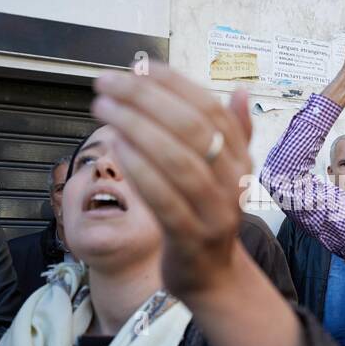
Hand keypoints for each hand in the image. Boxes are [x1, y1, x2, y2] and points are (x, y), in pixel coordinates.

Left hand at [91, 62, 252, 302]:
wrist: (213, 278)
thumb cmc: (207, 216)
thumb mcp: (223, 174)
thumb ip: (231, 134)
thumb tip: (238, 92)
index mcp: (241, 159)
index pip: (209, 109)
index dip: (175, 84)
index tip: (140, 66)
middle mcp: (233, 182)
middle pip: (192, 129)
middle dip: (146, 99)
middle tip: (108, 83)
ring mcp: (215, 212)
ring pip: (178, 161)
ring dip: (136, 128)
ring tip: (103, 109)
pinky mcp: (192, 239)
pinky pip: (164, 200)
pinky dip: (140, 170)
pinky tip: (115, 147)